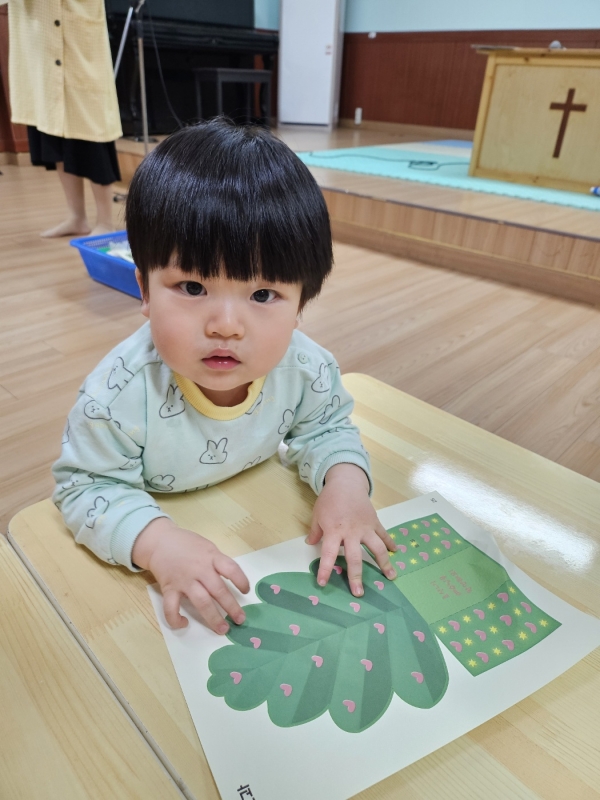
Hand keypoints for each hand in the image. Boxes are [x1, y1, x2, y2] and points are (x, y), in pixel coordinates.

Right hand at [132, 518, 249, 632]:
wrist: (159, 541)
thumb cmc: (186, 544)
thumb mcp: (207, 547)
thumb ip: (218, 562)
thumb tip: (232, 579)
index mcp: (211, 556)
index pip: (231, 568)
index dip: (241, 580)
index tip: (246, 591)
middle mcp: (199, 569)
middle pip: (218, 590)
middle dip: (231, 607)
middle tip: (240, 619)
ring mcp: (184, 580)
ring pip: (201, 602)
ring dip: (213, 617)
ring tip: (222, 629)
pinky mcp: (169, 588)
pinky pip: (171, 607)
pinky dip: (176, 619)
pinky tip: (184, 624)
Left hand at [305, 463, 396, 596]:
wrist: (346, 482)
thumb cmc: (329, 500)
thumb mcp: (317, 515)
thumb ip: (315, 531)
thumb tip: (310, 544)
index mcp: (334, 531)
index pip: (328, 554)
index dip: (325, 570)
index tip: (323, 583)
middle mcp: (351, 532)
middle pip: (354, 557)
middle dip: (356, 576)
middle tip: (358, 593)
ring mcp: (365, 527)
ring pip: (376, 548)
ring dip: (384, 563)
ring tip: (391, 577)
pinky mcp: (374, 522)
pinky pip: (383, 535)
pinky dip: (390, 543)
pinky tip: (395, 552)